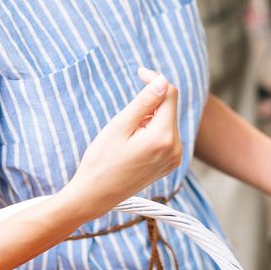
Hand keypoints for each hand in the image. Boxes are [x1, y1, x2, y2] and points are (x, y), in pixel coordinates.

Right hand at [66, 68, 181, 215]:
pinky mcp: (170, 163)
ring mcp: (174, 158)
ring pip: (167, 120)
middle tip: (125, 115)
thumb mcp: (119, 126)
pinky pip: (166, 135)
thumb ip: (144, 102)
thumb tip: (162, 81)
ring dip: (150, 117)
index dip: (155, 80)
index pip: (169, 94)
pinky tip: (134, 142)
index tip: (138, 73)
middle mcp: (176, 148)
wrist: (95, 196)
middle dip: (151, 102)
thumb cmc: (101, 161)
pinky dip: (152, 129)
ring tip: (127, 133)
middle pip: (169, 107)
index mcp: (164, 137)